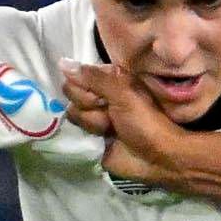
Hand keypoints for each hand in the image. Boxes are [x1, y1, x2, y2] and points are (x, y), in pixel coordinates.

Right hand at [58, 55, 194, 188]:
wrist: (158, 158)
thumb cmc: (146, 122)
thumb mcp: (123, 93)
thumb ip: (94, 77)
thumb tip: (62, 62)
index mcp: (109, 80)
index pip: (77, 75)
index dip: (85, 88)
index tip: (102, 98)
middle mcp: (100, 95)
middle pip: (71, 94)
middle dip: (90, 106)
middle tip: (111, 115)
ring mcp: (95, 117)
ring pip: (73, 114)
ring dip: (94, 123)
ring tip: (112, 129)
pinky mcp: (92, 137)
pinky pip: (75, 131)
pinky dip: (88, 135)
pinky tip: (103, 139)